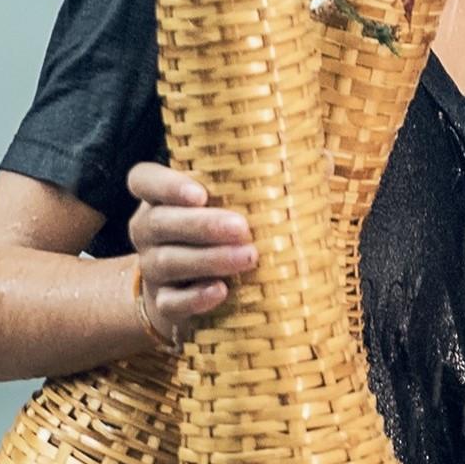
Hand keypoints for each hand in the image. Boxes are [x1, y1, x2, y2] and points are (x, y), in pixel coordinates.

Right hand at [124, 161, 254, 346]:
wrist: (195, 286)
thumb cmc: (225, 229)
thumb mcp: (235, 201)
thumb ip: (263, 180)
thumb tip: (320, 162)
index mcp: (160, 197)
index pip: (143, 180)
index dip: (166, 185)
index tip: (200, 194)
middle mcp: (148, 230)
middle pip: (159, 222)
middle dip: (202, 225)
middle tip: (241, 228)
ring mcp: (152, 268)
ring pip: (167, 261)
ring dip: (209, 259)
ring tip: (248, 258)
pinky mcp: (163, 301)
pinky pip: (172, 301)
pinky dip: (195, 298)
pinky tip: (220, 291)